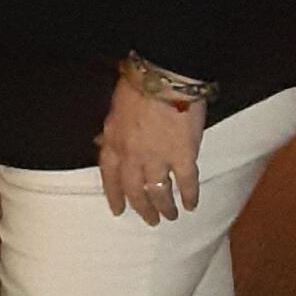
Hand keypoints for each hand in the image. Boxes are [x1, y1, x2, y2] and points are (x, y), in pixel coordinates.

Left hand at [95, 77, 203, 225]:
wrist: (164, 76)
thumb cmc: (137, 84)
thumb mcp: (115, 108)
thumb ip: (111, 130)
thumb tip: (104, 141)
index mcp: (114, 142)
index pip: (110, 177)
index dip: (114, 195)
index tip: (118, 210)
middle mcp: (132, 156)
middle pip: (135, 190)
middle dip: (142, 208)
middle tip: (150, 220)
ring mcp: (158, 158)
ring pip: (159, 192)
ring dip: (164, 207)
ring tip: (170, 216)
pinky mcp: (183, 156)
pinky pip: (186, 183)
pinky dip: (189, 196)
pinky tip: (191, 205)